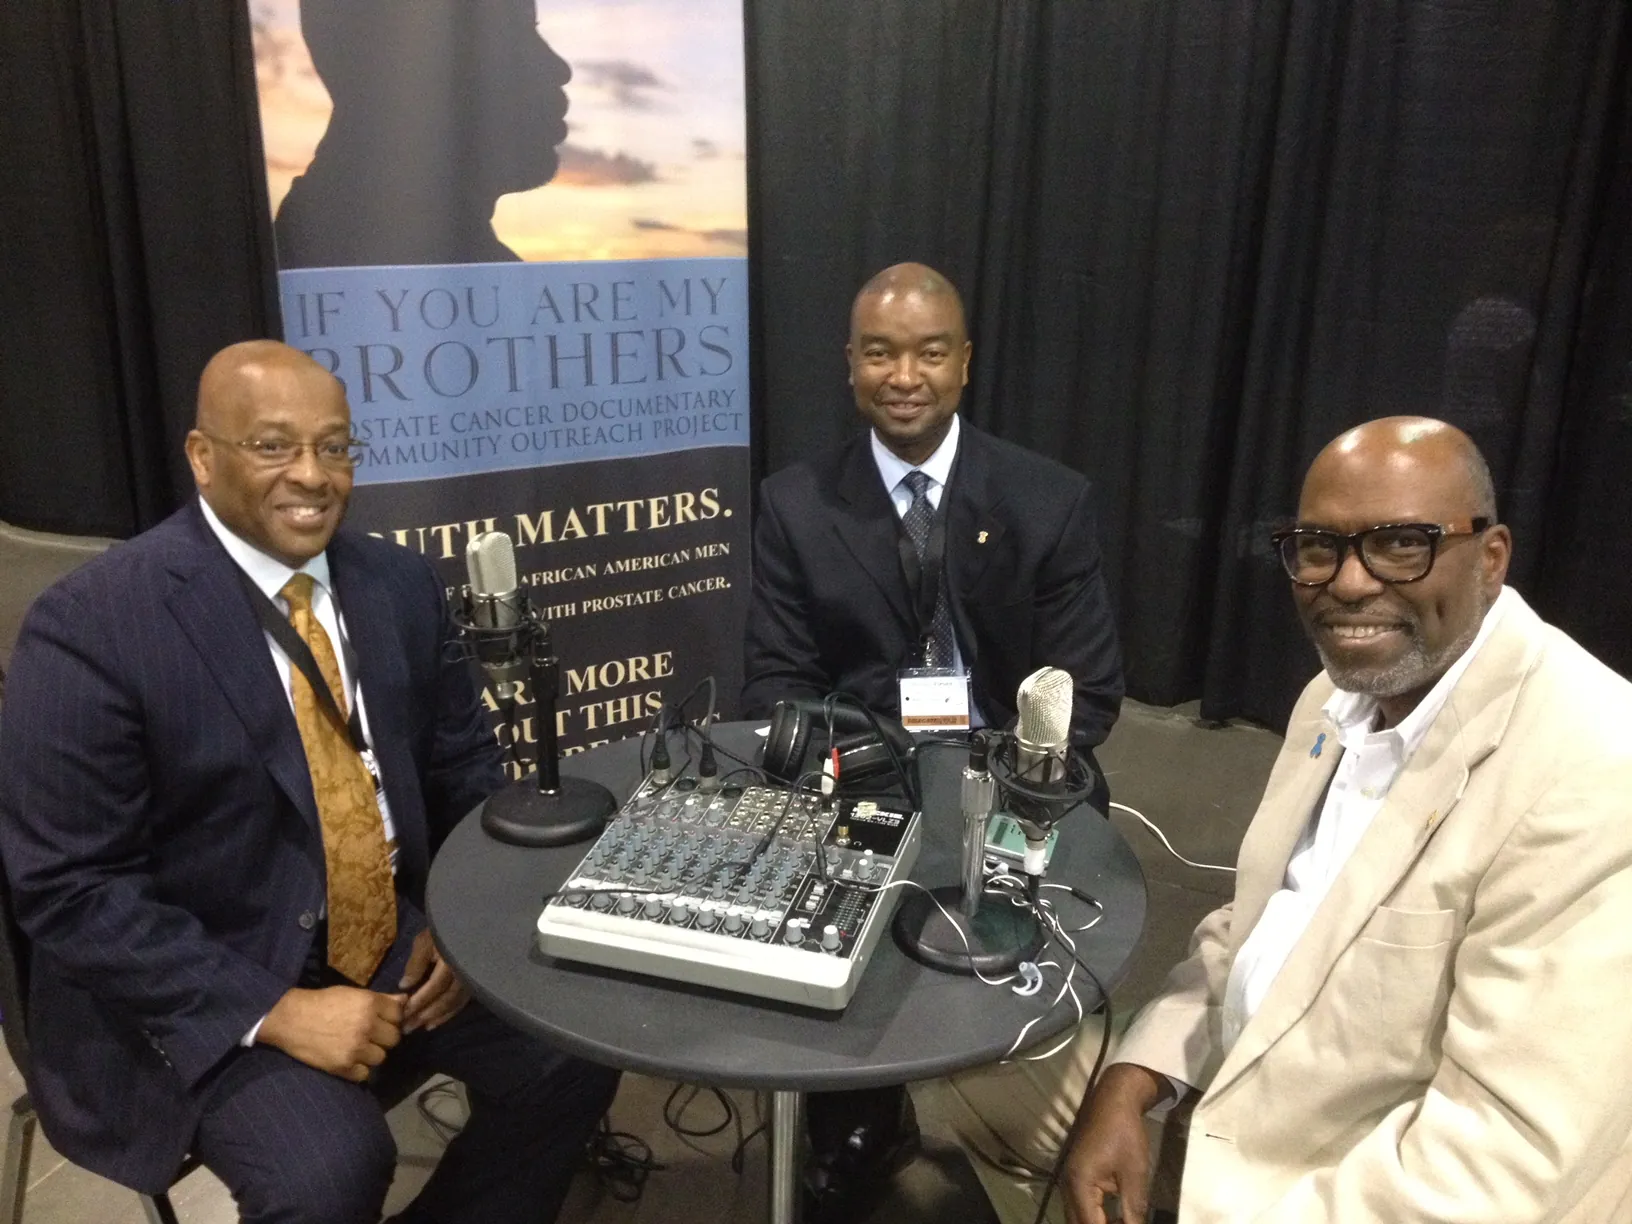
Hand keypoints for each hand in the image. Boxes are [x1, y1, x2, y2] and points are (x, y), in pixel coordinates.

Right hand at [257, 986, 403, 1081]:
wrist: (291, 1019)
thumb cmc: (323, 1002)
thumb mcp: (353, 994)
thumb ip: (381, 999)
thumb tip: (405, 1000)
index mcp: (370, 1005)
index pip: (399, 1015)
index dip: (391, 1018)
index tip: (382, 1020)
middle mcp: (367, 1026)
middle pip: (394, 1039)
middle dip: (383, 1037)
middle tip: (369, 1035)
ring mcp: (356, 1048)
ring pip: (381, 1057)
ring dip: (371, 1054)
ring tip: (357, 1047)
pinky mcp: (343, 1066)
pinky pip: (365, 1074)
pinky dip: (358, 1069)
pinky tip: (348, 1060)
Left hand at [400, 928, 469, 1033]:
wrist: (466, 923)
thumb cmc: (441, 930)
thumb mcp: (424, 941)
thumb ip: (415, 964)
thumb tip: (404, 986)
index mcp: (450, 961)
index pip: (435, 986)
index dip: (419, 1000)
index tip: (403, 1013)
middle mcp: (463, 973)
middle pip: (445, 999)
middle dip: (425, 1014)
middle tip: (407, 1028)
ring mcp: (470, 979)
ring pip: (454, 1003)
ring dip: (437, 1017)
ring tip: (421, 1027)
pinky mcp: (472, 983)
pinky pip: (461, 1002)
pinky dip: (448, 1014)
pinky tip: (436, 1022)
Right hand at [1063, 1063, 1168, 1223]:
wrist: (1114, 1100)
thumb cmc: (1125, 1134)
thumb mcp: (1134, 1174)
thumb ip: (1132, 1210)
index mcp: (1080, 1185)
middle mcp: (1068, 1186)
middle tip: (1127, 1223)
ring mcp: (1069, 1181)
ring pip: (1078, 1218)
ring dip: (1097, 1223)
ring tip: (1122, 1221)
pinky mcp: (1076, 1178)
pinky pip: (1081, 1207)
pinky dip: (1095, 1217)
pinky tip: (1114, 1218)